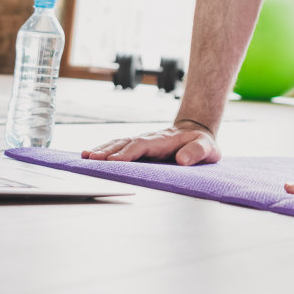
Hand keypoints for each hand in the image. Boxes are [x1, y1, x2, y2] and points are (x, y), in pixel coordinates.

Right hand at [80, 121, 219, 164]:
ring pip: (119, 143)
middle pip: (125, 143)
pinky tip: (90, 154)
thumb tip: (182, 160)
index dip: (127, 153)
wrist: (196, 132)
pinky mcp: (138, 146)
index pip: (141, 146)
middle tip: (91, 159)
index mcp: (162, 140)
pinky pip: (118, 146)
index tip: (113, 161)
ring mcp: (142, 141)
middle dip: (108, 151)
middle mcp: (148, 139)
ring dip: (102, 149)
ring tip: (86, 157)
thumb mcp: (207, 147)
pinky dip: (104, 149)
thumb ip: (197, 152)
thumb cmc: (201, 143)